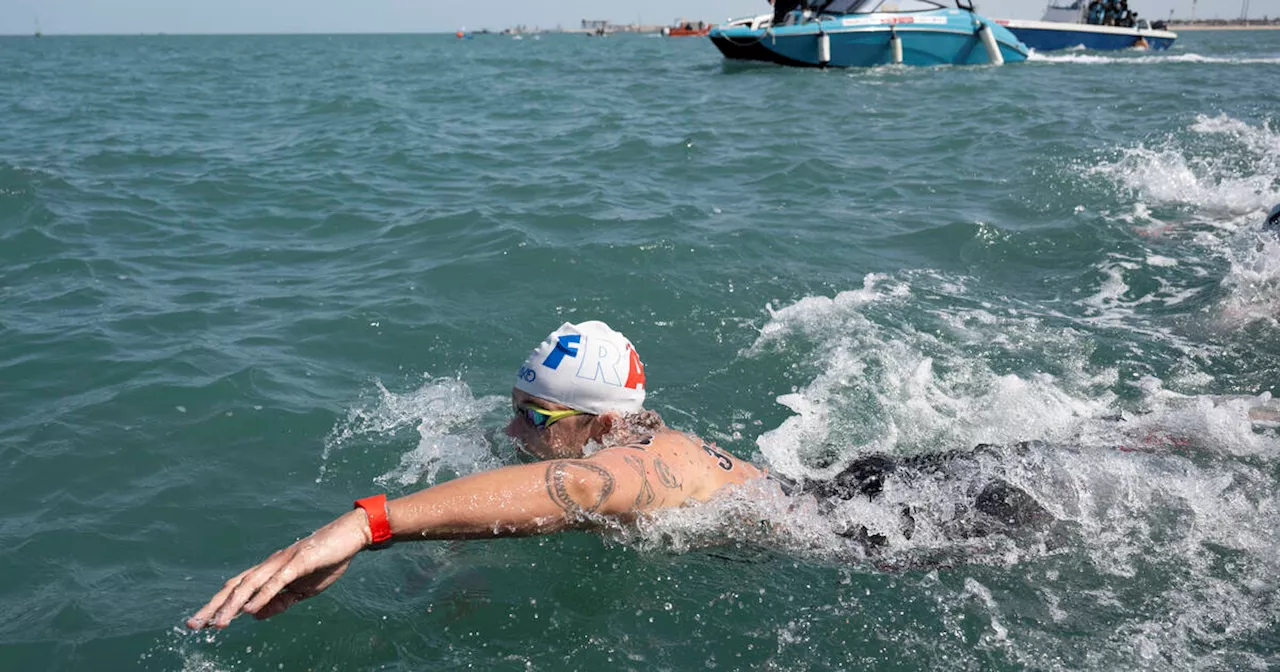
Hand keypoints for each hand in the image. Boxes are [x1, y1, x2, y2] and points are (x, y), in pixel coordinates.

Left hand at [186, 509, 370, 628]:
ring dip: (232, 606)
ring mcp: (283, 562)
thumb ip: (278, 601)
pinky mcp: (299, 562)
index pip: (236, 589)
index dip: (217, 606)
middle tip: (193, 625)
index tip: (200, 623)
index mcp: (269, 571)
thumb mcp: (302, 589)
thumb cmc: (326, 560)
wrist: (349, 536)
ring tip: (218, 624)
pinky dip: (261, 596)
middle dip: (213, 606)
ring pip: (250, 585)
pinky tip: (250, 610)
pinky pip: (276, 582)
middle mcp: (269, 564)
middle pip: (234, 586)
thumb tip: (254, 616)